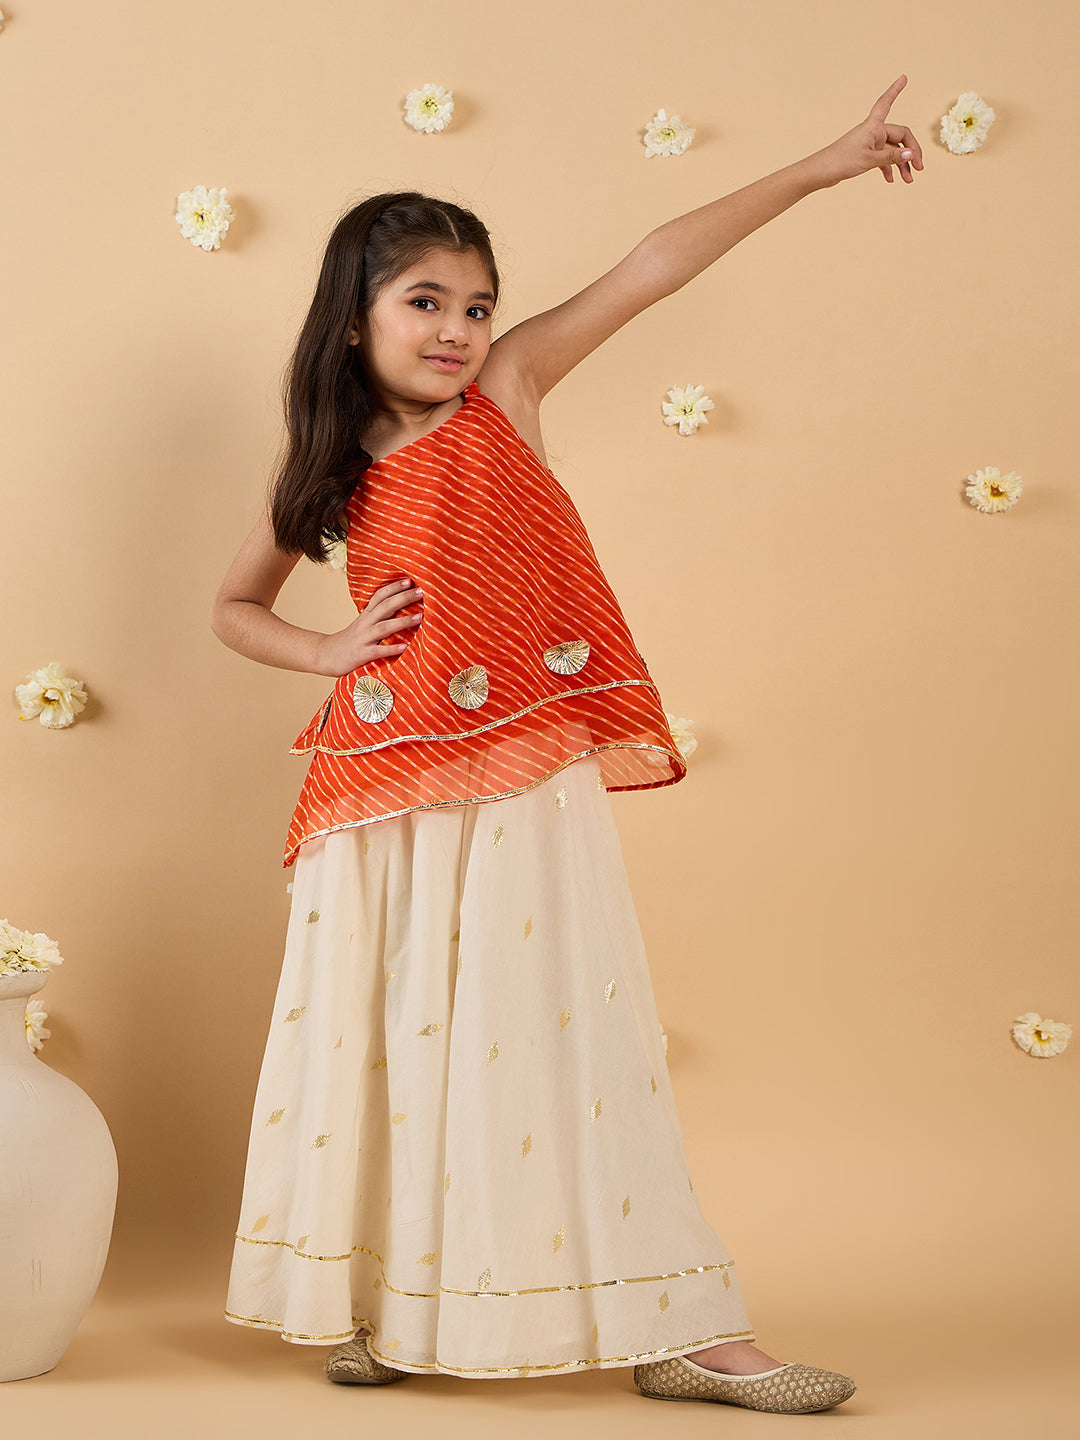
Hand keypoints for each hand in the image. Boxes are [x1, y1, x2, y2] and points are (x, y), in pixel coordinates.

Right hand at [317, 577, 423, 676]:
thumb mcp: (363, 624)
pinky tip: (405, 647)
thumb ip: (378, 616)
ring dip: (402, 621)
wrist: (325, 655)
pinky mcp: (361, 654)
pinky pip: (378, 651)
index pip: (380, 596)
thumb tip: (400, 607)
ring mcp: (363, 639)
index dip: (393, 587)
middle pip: (385, 607)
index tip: (409, 580)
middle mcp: (364, 623)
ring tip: (420, 617)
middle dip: (403, 598)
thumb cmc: (350, 640)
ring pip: (383, 627)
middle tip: (421, 592)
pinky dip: (391, 648)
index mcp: (366, 615)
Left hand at [806, 74, 923, 187]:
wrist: (820, 173)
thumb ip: (891, 157)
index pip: (886, 102)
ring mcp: (869, 144)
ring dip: (901, 164)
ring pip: (892, 151)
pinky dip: (888, 168)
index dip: (895, 90)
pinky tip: (892, 179)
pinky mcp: (864, 155)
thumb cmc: (840, 162)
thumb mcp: (868, 160)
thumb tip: (911, 154)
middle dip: (911, 152)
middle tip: (919, 168)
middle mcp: (872, 132)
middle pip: (900, 137)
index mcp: (873, 126)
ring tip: (908, 180)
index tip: (904, 77)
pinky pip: (882, 159)